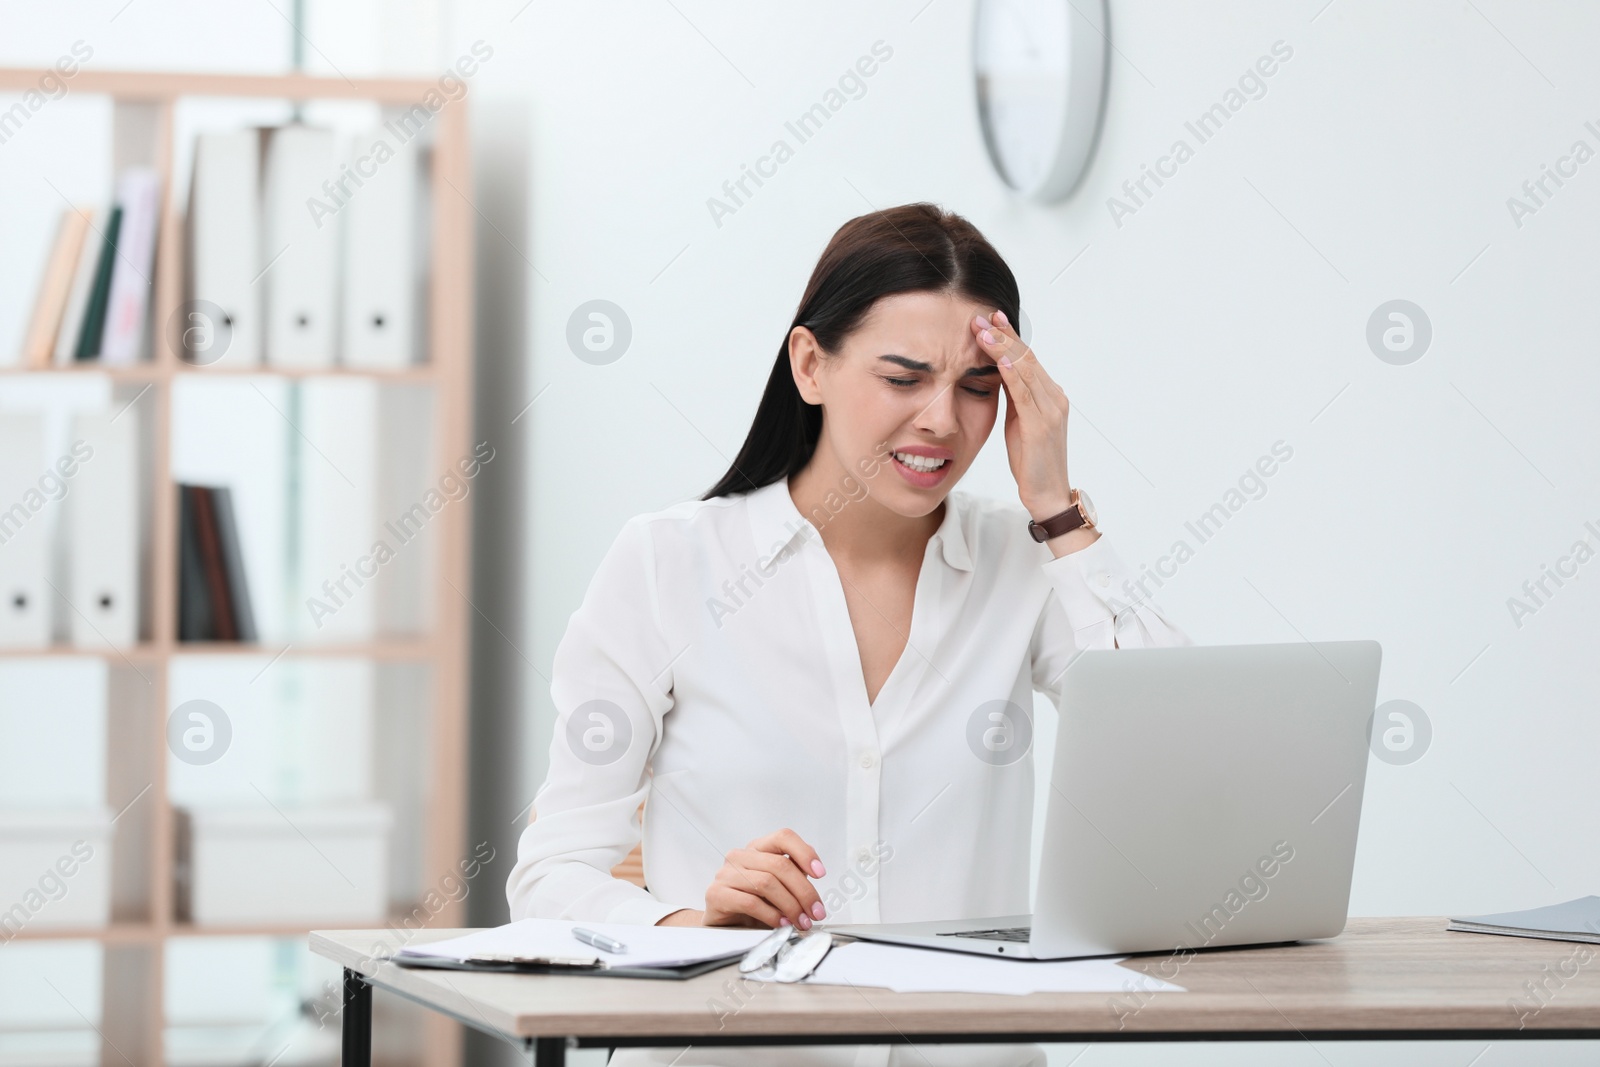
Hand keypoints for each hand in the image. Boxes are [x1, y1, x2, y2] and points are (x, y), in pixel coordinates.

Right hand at [667, 828, 827, 929]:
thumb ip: (794, 873)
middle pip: (779, 865)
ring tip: (801, 921)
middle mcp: (740, 856)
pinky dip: (771, 915)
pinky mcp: (717, 894)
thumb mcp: (778, 886)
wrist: (724, 924)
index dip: (804, 853)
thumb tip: (816, 870)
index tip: (820, 873)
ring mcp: (726, 873)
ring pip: (766, 883)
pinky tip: (782, 924)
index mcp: (757, 848)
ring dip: (790, 906)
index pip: (783, 837)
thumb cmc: (753, 903)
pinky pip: (750, 902)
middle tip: (816, 911)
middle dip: (804, 891)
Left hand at [971, 309, 1074, 520]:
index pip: (1027, 357)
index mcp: (1049, 395)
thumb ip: (1014, 397)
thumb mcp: (1019, 423)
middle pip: (1027, 357)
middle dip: (1003, 335)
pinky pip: (1025, 395)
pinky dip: (1014, 374)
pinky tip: (1001, 360)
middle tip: (980, 317)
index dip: (1009, 336)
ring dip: (1003, 348)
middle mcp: (1054, 397)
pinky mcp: (1042, 426)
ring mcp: (1051, 410)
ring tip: (983, 331)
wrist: (1048, 493)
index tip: (990, 318)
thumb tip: (997, 372)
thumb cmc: (1032, 461)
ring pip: (1026, 370)